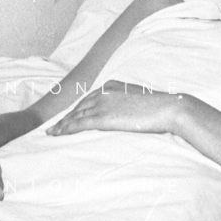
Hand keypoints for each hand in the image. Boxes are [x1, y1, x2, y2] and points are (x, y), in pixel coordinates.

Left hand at [47, 80, 183, 136]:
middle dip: (66, 117)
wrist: (168, 109)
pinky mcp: (104, 117)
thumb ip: (127, 105)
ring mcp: (103, 103)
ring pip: (76, 115)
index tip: (68, 117)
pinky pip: (79, 124)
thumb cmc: (160, 108)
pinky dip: (66, 129)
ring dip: (62, 125)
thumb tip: (126, 114)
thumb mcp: (139, 101)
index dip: (76, 109)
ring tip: (52, 133)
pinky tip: (58, 134)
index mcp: (113, 86)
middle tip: (54, 127)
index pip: (89, 99)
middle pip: (79, 106)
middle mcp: (104, 92)